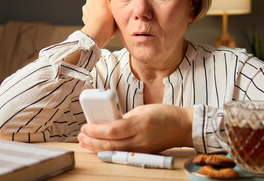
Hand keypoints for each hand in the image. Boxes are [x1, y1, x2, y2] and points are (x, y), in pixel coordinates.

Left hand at [77, 104, 193, 152]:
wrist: (183, 127)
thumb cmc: (165, 114)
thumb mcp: (143, 109)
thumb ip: (125, 116)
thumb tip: (109, 122)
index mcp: (140, 123)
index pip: (113, 129)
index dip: (96, 129)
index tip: (85, 126)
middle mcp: (141, 139)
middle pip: (111, 144)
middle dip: (92, 141)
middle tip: (80, 136)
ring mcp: (142, 148)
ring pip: (114, 152)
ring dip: (97, 148)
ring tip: (85, 142)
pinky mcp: (143, 153)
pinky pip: (122, 153)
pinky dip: (108, 151)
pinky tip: (99, 147)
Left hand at [81, 0, 116, 47]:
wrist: (100, 29)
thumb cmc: (109, 18)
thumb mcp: (115, 7)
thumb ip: (113, 3)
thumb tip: (113, 4)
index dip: (111, 4)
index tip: (114, 10)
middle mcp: (90, 0)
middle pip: (99, 3)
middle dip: (103, 8)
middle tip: (109, 15)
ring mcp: (85, 8)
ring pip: (94, 9)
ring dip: (98, 13)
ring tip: (104, 21)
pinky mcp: (84, 17)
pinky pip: (90, 17)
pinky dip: (94, 19)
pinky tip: (99, 24)